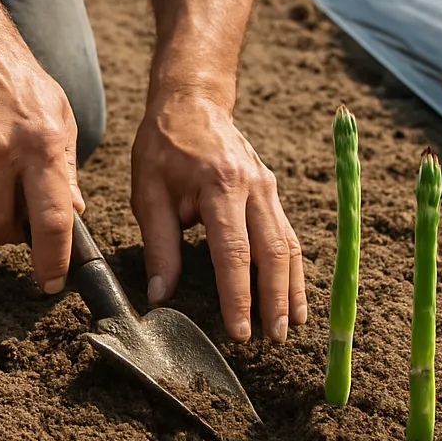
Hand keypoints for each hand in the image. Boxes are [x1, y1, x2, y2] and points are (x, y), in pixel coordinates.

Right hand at [0, 3, 82, 293]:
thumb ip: (65, 169)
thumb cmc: (17, 82)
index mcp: (42, 145)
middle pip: (2, 229)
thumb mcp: (58, 116)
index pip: (52, 219)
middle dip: (9, 236)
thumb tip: (73, 216)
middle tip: (16, 218)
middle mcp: (1, 153)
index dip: (53, 259)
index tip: (52, 283)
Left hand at [131, 90, 306, 342]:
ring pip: (289, 244)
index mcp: (219, 186)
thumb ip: (159, 246)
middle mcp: (252, 187)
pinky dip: (292, 266)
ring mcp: (268, 187)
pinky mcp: (272, 189)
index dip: (238, 296)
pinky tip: (292, 291)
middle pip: (272, 252)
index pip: (233, 252)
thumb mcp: (149, 193)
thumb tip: (160, 295)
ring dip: (292, 287)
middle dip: (275, 300)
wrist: (192, 102)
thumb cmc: (164, 147)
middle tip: (274, 338)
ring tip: (293, 324)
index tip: (239, 332)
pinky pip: (287, 233)